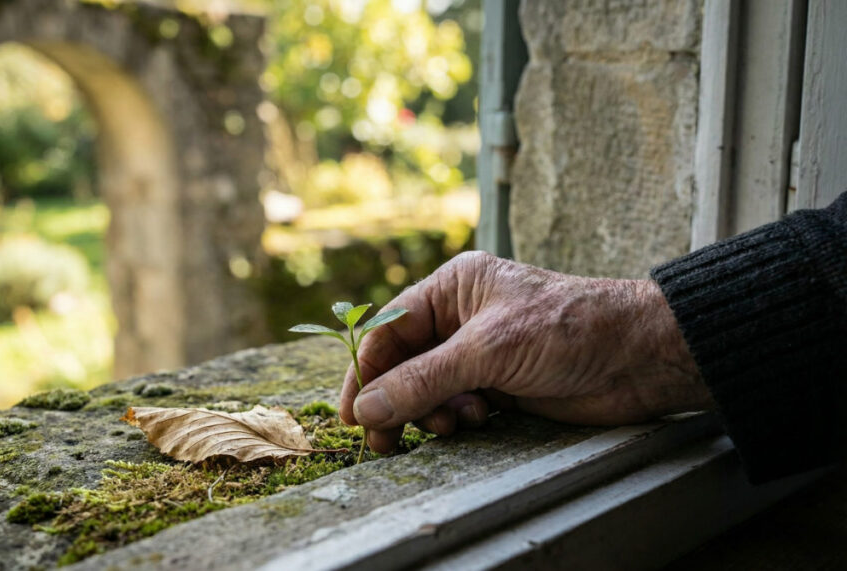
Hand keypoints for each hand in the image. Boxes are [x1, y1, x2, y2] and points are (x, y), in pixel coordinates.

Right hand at [339, 251, 713, 453]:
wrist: (638, 358)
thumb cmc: (569, 329)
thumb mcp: (488, 350)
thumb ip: (424, 379)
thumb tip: (368, 407)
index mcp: (453, 288)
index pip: (389, 329)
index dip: (366, 370)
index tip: (354, 412)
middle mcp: (461, 318)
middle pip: (404, 363)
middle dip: (395, 399)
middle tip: (385, 439)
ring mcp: (480, 353)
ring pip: (427, 389)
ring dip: (430, 411)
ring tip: (452, 423)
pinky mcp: (499, 384)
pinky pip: (455, 405)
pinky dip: (456, 418)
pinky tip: (480, 419)